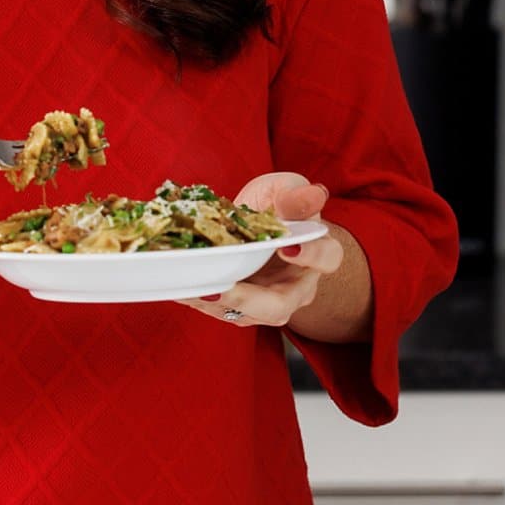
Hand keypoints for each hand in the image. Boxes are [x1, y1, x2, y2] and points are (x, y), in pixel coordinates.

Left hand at [177, 171, 343, 328]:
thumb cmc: (279, 206)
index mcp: (318, 254)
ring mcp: (266, 303)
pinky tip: (178, 286)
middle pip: (279, 305)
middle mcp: (296, 287)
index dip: (310, 255)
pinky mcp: (238, 307)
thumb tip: (315, 193)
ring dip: (216, 303)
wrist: (261, 224)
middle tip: (222, 287)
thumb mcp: (286, 189)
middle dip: (248, 299)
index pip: (326, 258)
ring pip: (245, 314)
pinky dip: (198, 298)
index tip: (286, 245)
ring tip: (191, 288)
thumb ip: (296, 193)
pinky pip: (219, 309)